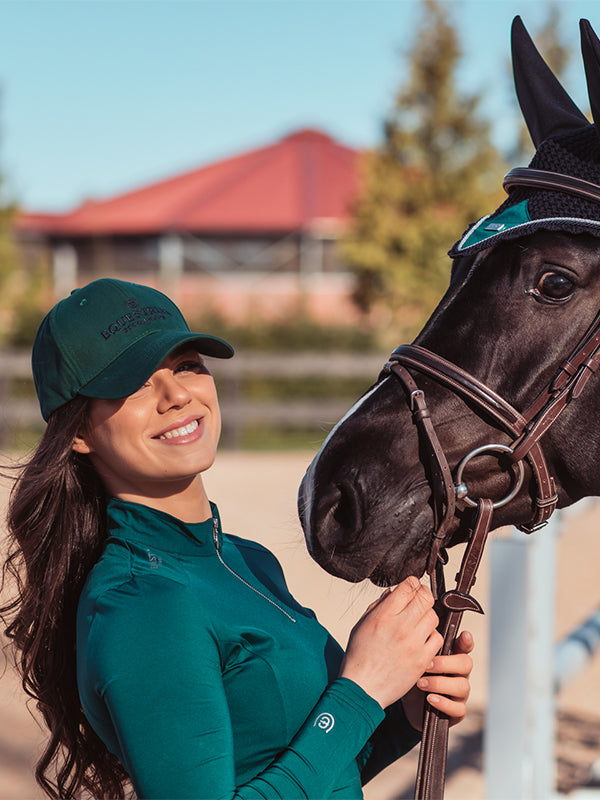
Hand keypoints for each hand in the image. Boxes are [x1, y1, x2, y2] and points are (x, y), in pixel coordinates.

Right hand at [340, 576, 443, 708]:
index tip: (411, 586)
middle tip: (419, 599)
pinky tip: (422, 638)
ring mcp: (413, 643)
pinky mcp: (422, 660)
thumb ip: (378, 606)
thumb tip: (391, 592)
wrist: (363, 688)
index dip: (412, 583)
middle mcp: (400, 626)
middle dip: (423, 594)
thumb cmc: (358, 656)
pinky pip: (437, 639)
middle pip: (425, 598)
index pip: (408, 587)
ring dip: (428, 615)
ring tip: (419, 620)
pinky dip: (432, 635)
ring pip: (433, 617)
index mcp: (383, 615)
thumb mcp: (361, 625)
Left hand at [401, 630, 473, 729]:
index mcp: (451, 658)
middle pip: (466, 664)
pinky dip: (444, 703)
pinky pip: (459, 709)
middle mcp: (459, 674)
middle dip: (445, 664)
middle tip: (426, 665)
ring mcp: (460, 694)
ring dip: (440, 684)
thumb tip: (421, 629)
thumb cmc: (413, 676)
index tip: (464, 635)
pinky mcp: (457, 712)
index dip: (467, 641)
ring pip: (463, 686)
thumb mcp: (415, 660)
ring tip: (421, 683)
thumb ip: (422, 646)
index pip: (465, 646)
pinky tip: (430, 699)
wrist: (408, 705)